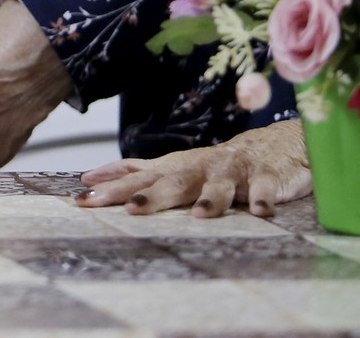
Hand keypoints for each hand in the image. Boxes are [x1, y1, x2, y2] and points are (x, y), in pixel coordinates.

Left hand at [77, 119, 310, 217]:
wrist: (275, 144)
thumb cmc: (215, 164)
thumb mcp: (173, 167)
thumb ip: (134, 173)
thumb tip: (89, 179)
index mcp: (176, 169)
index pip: (137, 179)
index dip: (112, 190)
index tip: (84, 201)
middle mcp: (200, 169)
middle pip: (174, 182)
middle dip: (153, 196)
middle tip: (132, 210)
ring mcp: (233, 172)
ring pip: (219, 185)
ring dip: (210, 200)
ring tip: (200, 216)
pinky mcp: (265, 177)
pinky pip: (264, 188)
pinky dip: (262, 198)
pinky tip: (259, 210)